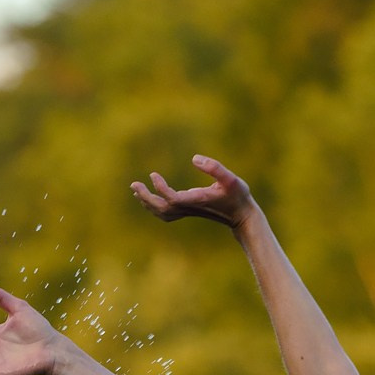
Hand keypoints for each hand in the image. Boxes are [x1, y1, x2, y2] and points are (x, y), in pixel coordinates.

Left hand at [130, 154, 255, 228]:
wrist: (241, 215)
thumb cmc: (238, 196)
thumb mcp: (232, 179)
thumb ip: (215, 168)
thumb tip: (194, 158)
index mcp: (197, 200)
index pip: (172, 199)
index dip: (160, 188)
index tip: (153, 174)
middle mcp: (189, 207)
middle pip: (161, 208)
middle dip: (146, 197)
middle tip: (133, 184)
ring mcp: (187, 211)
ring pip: (161, 212)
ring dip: (147, 201)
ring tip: (136, 189)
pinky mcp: (188, 210)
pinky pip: (166, 212)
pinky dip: (154, 206)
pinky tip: (148, 197)